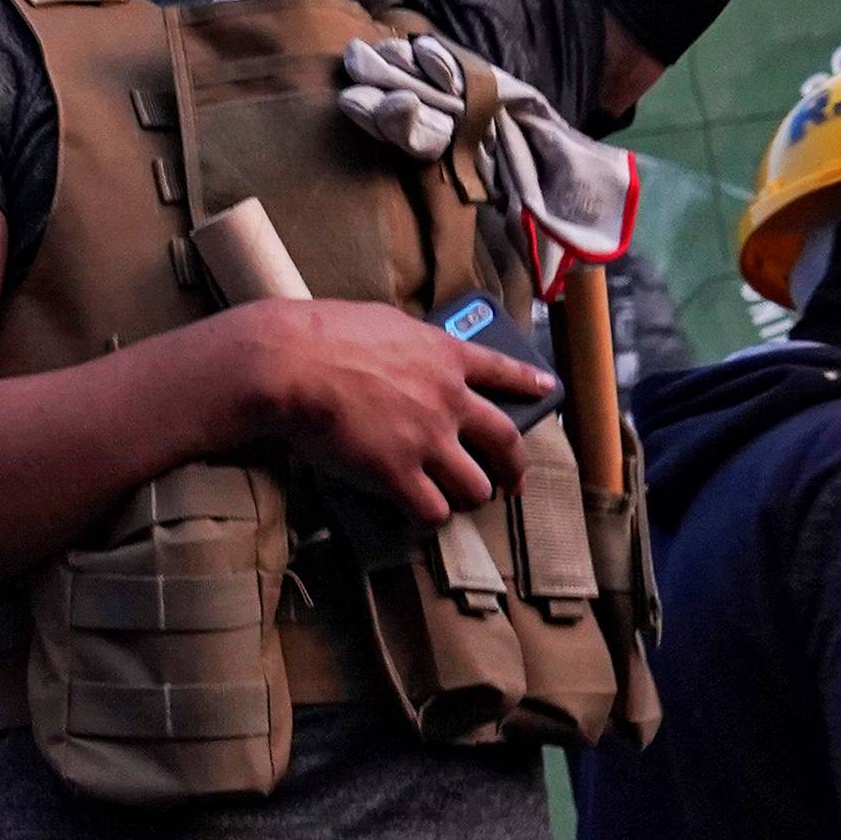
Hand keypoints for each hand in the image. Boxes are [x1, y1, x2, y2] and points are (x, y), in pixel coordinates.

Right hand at [241, 298, 551, 524]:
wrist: (292, 363)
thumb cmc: (324, 333)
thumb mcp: (383, 322)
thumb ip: (411, 344)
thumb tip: (413, 356)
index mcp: (443, 355)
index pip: (502, 370)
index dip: (528, 382)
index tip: (548, 388)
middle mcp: (447, 399)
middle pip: (505, 440)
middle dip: (514, 467)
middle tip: (511, 481)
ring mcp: (427, 439)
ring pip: (475, 487)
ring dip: (469, 496)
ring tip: (456, 500)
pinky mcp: (398, 474)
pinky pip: (432, 511)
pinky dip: (429, 517)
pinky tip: (419, 515)